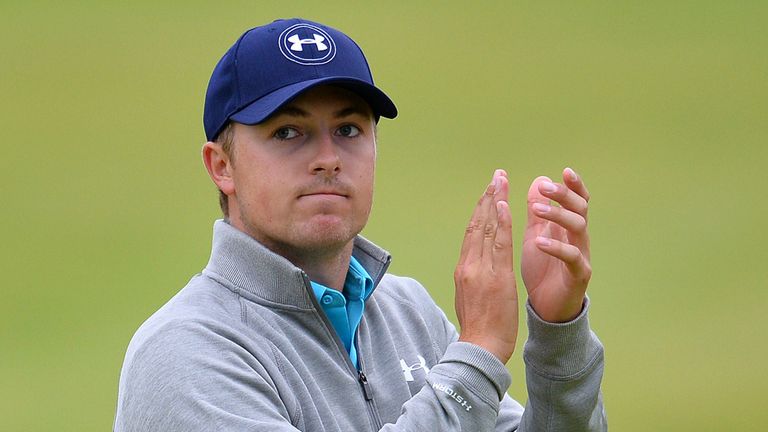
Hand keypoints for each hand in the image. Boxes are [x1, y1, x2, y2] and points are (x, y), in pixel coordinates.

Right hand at [454, 169, 517, 363]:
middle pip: (478, 224)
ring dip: (495, 201)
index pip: (472, 232)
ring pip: (487, 229)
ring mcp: (480, 270)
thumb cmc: (479, 328)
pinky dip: (501, 222)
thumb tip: (474, 266)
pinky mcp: (496, 277)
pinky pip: (499, 245)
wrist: (480, 349)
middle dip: (487, 197)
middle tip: (496, 176)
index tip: (488, 192)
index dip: (481, 210)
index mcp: (463, 269)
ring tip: (501, 180)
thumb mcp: (470, 297)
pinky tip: (505, 204)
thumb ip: (472, 277)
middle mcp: (468, 265)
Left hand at [521, 167, 591, 322]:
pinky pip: (572, 258)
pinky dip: (556, 248)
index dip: (575, 186)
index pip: (578, 201)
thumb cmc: (543, 269)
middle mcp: (579, 238)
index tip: (565, 171)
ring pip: (579, 228)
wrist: (546, 308)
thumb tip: (539, 180)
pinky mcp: (578, 275)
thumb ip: (538, 211)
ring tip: (536, 209)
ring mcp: (581, 256)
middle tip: (545, 187)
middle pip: (580, 209)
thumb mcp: (537, 235)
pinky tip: (540, 242)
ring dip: (558, 215)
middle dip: (564, 195)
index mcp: (568, 227)